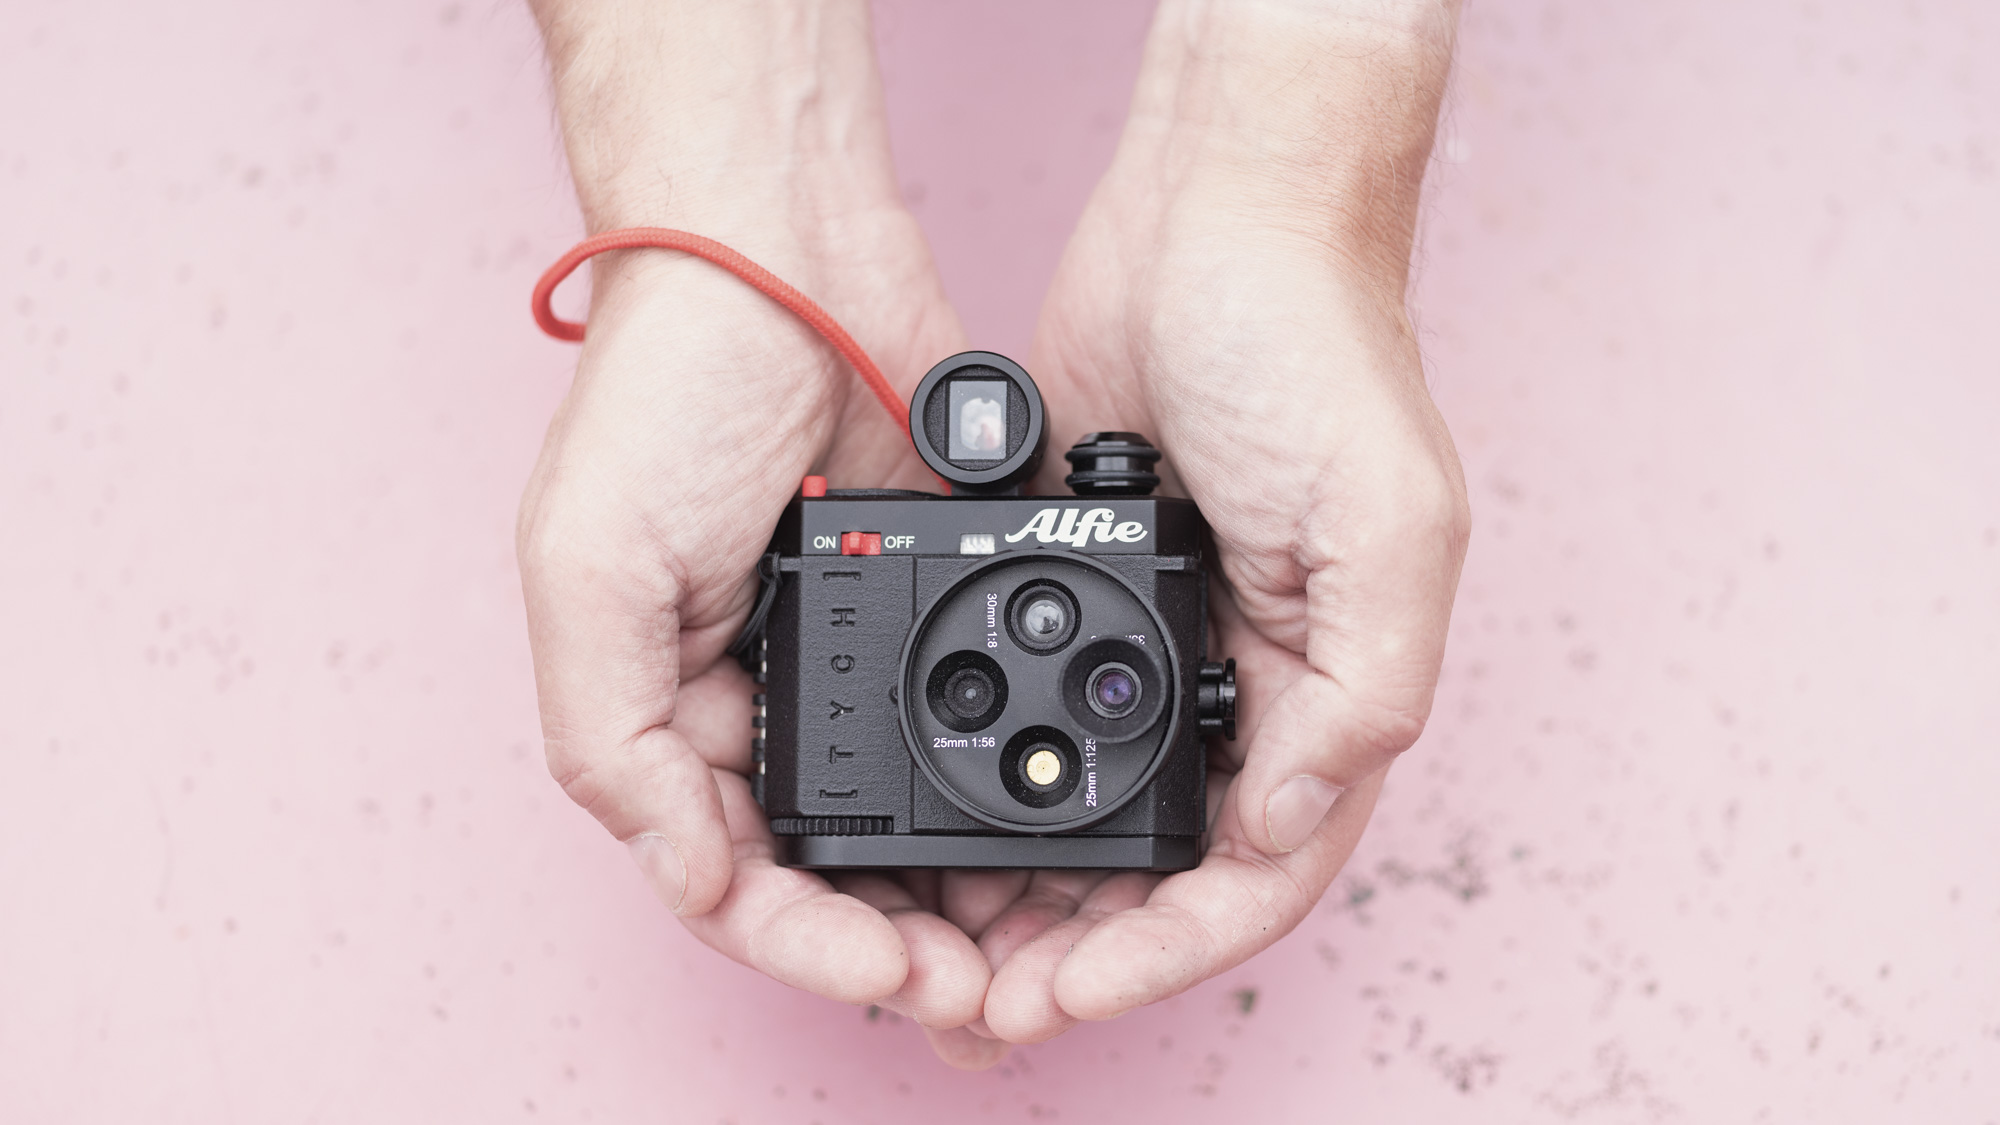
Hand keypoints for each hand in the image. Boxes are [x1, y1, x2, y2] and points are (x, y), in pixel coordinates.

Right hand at [518, 0, 1007, 1068]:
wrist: (783, 249)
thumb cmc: (661, 392)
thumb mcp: (588, 568)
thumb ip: (614, 735)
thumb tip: (692, 873)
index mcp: (667, 706)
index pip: (730, 872)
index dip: (804, 941)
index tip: (891, 974)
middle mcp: (763, 694)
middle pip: (831, 866)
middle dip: (897, 939)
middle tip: (980, 986)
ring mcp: (858, 653)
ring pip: (914, 812)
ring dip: (960, 888)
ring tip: (1026, 943)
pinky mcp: (939, 598)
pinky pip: (978, 718)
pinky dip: (1006, 783)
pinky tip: (1049, 826)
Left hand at [965, 0, 1470, 1041]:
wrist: (1212, 215)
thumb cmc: (1321, 351)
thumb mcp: (1390, 527)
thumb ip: (1359, 690)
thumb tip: (1277, 821)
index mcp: (1326, 685)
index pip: (1253, 868)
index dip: (1166, 948)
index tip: (1070, 992)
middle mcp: (1243, 681)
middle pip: (1162, 864)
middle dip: (1081, 948)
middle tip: (983, 1003)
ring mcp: (1153, 641)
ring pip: (1088, 808)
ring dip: (1027, 889)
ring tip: (940, 946)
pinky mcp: (1077, 588)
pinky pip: (1028, 715)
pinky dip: (988, 780)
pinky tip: (928, 816)